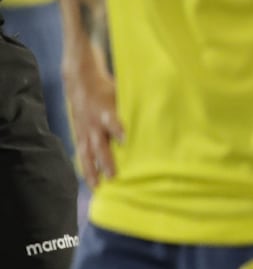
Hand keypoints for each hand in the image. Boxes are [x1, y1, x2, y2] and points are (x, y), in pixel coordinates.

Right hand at [63, 61, 123, 188]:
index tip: (126, 141)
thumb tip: (159, 114)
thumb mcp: (121, 92)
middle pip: (99, 145)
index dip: (119, 131)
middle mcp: (93, 123)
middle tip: (114, 176)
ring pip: (87, 154)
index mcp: (105, 110)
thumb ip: (134, 106)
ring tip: (97, 187)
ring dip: (92, 170)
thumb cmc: (108, 89)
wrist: (81, 81)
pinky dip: (85, 167)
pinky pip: (81, 153)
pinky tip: (91, 181)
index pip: (113, 122)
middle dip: (106, 161)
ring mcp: (84, 130)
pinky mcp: (79, 134)